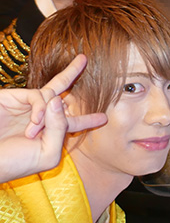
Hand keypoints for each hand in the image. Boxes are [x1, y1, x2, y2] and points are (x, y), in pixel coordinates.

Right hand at [0, 55, 107, 182]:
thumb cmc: (14, 163)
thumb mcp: (47, 154)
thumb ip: (60, 129)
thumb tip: (58, 101)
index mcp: (48, 134)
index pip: (72, 123)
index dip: (87, 119)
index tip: (103, 118)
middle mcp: (39, 117)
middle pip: (61, 93)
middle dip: (72, 74)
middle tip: (84, 59)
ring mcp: (26, 106)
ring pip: (52, 93)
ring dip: (50, 112)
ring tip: (33, 130)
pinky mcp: (13, 98)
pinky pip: (39, 95)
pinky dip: (41, 108)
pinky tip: (34, 122)